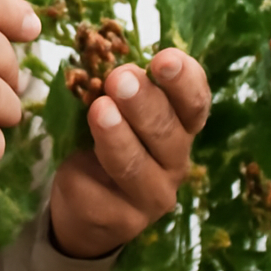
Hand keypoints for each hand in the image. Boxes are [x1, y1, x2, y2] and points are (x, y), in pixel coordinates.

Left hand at [49, 48, 209, 258]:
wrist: (89, 204)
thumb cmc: (109, 139)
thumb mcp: (116, 108)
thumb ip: (118, 87)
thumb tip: (102, 51)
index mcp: (180, 127)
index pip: (194, 103)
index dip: (184, 80)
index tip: (166, 58)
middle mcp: (175, 162)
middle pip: (168, 132)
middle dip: (144, 102)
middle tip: (121, 78)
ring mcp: (152, 196)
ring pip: (137, 165)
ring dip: (119, 135)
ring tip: (100, 110)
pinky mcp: (122, 220)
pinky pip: (102, 193)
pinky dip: (85, 171)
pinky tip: (76, 159)